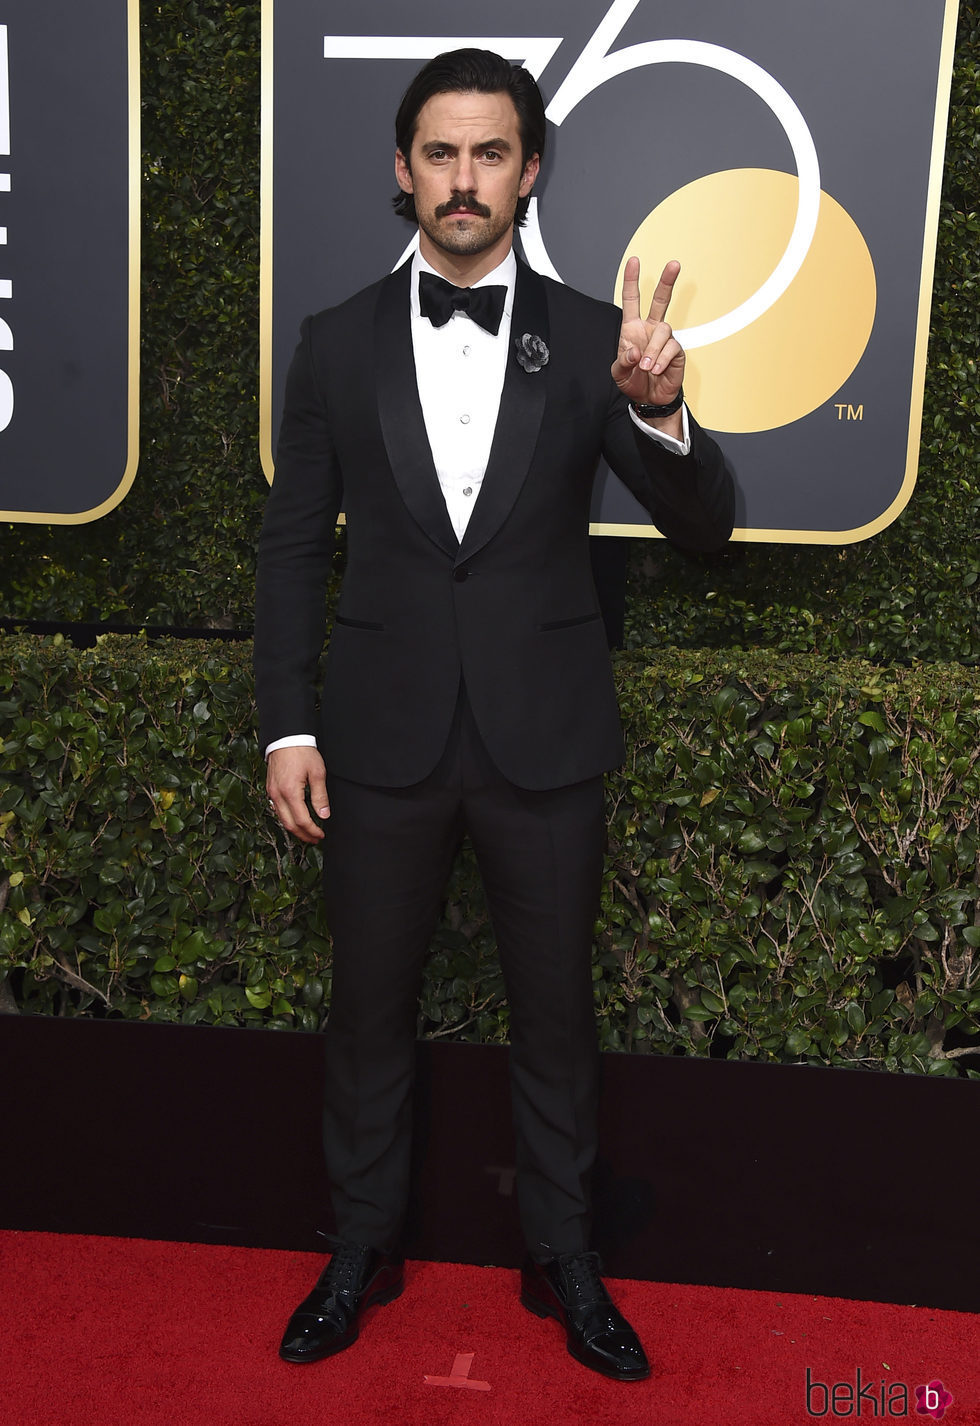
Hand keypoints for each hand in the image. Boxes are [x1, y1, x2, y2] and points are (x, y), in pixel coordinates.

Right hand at [267, 746, 328, 843]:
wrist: (286, 738)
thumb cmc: (302, 752)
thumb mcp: (317, 773)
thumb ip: (320, 796)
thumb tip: (324, 815)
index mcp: (290, 792)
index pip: (302, 820)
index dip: (313, 831)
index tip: (321, 835)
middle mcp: (277, 795)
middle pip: (289, 825)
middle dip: (303, 835)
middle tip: (315, 839)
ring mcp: (271, 793)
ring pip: (281, 819)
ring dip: (294, 829)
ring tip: (306, 833)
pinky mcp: (270, 789)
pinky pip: (277, 810)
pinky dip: (286, 818)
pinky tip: (295, 819)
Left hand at [611, 257, 685, 411]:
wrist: (648, 400)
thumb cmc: (633, 381)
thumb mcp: (618, 373)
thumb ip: (623, 361)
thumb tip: (635, 352)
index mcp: (633, 329)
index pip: (632, 301)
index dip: (632, 281)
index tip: (634, 262)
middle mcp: (650, 329)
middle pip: (660, 300)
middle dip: (667, 282)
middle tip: (674, 265)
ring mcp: (664, 340)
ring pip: (664, 330)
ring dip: (653, 350)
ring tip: (646, 367)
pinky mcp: (676, 352)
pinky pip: (672, 348)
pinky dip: (661, 360)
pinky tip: (655, 370)